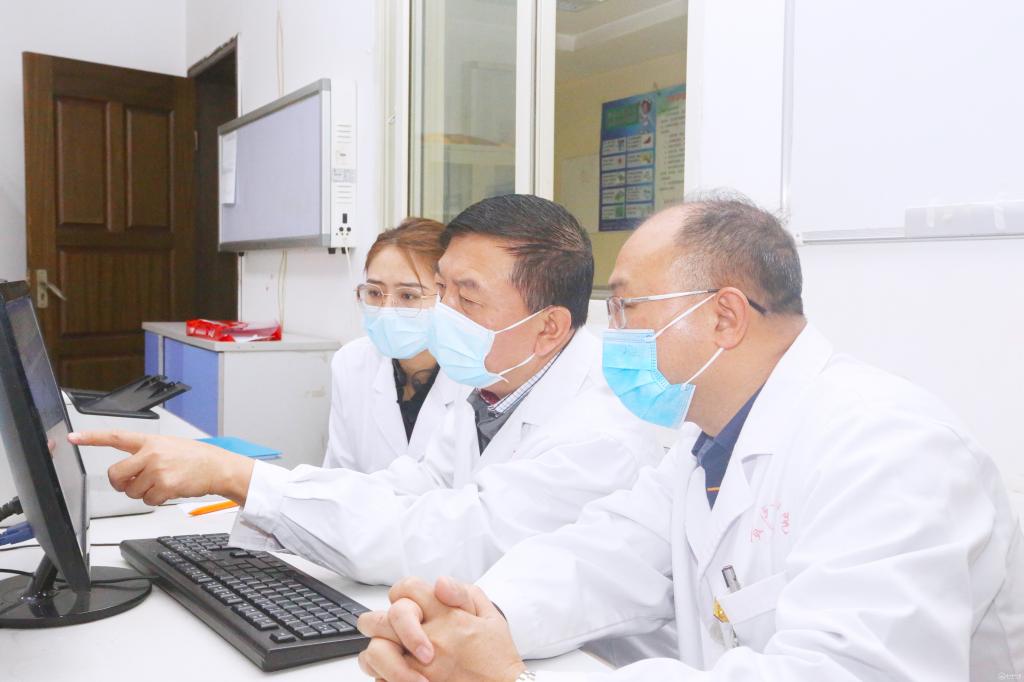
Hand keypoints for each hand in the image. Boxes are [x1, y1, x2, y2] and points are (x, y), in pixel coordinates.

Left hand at [68, 430, 254, 505]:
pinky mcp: (164, 485)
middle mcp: (151, 453)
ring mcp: (157, 470)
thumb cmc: (194, 458)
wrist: (217, 467)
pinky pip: (147, 500)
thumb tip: (125, 476)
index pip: (115, 437)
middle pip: (116, 475)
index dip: (92, 438)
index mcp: (149, 441)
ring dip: (143, 493)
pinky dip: (156, 500)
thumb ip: (144, 455)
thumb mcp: (168, 446)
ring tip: (162, 483)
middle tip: (134, 483)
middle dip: (121, 484)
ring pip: (131, 491)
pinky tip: (169, 489)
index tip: (73, 438)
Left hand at [357, 576, 525, 681]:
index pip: (406, 589)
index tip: (406, 604)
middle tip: (380, 628)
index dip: (401, 593)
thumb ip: (463, 593)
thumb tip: (438, 583)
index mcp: (448, 617)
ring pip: (375, 653)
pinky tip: (396, 676)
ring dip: (376, 652)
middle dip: (375, 621)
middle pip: (380, 620)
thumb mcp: (491, 616)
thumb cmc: (497, 659)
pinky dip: (383, 677)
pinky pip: (381, 681)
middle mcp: (431, 640)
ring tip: (386, 655)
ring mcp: (420, 669)